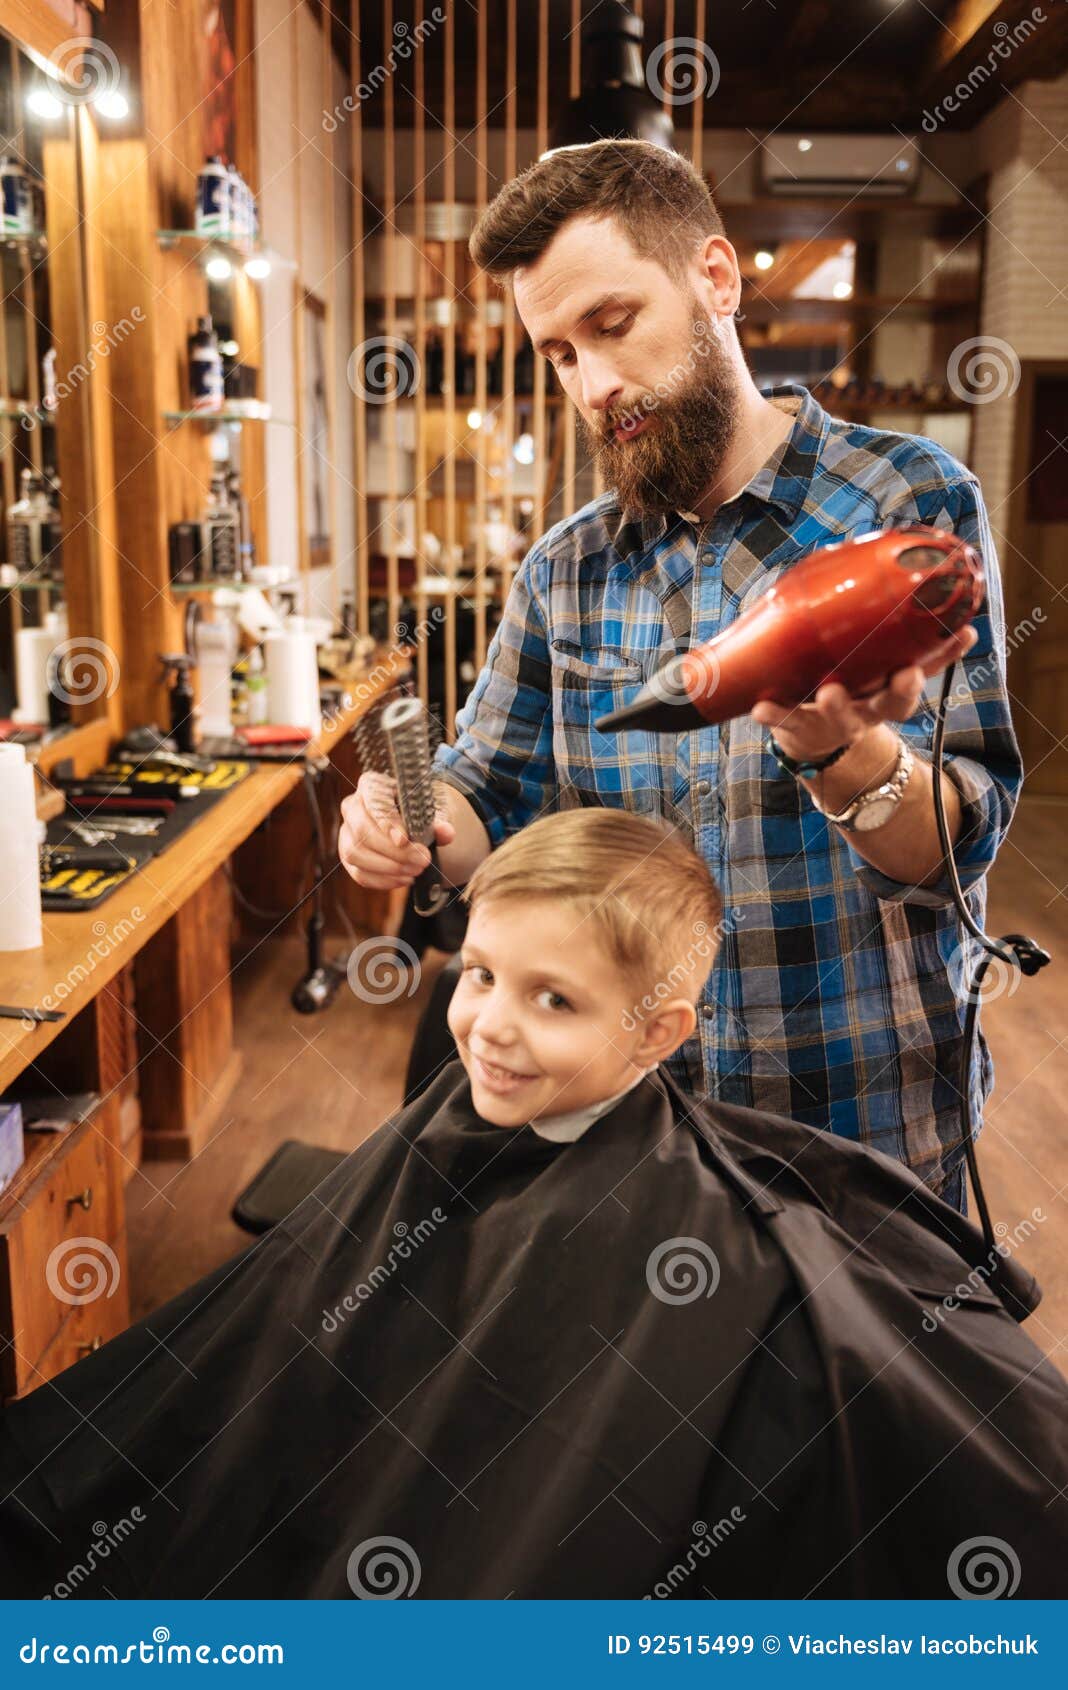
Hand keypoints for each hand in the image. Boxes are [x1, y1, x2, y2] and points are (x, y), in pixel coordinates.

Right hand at [339, 770, 455, 890]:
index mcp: (371, 786)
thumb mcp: (428, 811)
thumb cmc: (414, 812)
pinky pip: (358, 873)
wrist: (407, 823)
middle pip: (362, 830)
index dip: (386, 822)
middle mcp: (352, 807)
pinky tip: (404, 879)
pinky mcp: (347, 857)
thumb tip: (446, 833)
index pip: (372, 802)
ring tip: (414, 871)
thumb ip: (438, 822)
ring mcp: (345, 833)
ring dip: (387, 867)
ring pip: (355, 853)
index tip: (403, 840)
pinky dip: (382, 880)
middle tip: (421, 861)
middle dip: (392, 851)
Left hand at [751, 627, 977, 762]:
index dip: (948, 654)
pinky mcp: (801, 727)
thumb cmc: (845, 681)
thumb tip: (868, 553)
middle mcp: (870, 706)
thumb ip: (874, 621)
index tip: (964, 633)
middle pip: (895, 703)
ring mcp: (837, 720)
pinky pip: (787, 722)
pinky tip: (761, 708)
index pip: (928, 669)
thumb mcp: (868, 659)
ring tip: (831, 692)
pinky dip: (775, 715)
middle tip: (905, 674)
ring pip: (843, 717)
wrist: (813, 737)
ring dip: (838, 705)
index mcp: (891, 685)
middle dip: (902, 689)